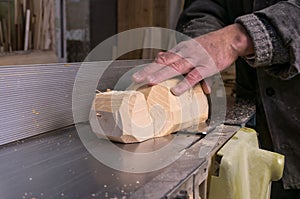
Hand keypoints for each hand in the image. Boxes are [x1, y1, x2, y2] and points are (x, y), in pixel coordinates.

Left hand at [132, 24, 253, 94]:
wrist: (229, 39)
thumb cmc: (208, 46)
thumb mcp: (189, 48)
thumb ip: (175, 55)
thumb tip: (159, 57)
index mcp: (180, 50)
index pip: (161, 60)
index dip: (149, 68)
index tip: (137, 75)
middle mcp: (185, 54)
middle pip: (164, 63)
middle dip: (149, 71)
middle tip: (136, 79)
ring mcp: (195, 60)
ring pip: (176, 68)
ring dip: (162, 75)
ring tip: (150, 82)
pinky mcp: (207, 66)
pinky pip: (194, 76)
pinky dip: (185, 83)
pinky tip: (176, 91)